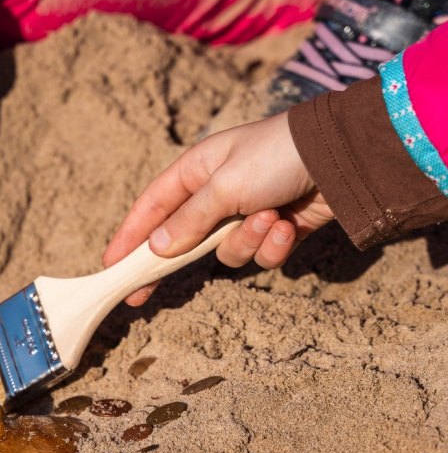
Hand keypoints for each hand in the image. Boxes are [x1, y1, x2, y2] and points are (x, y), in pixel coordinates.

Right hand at [102, 112, 334, 305]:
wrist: (343, 156)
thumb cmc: (275, 156)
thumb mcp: (224, 185)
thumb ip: (189, 220)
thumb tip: (155, 249)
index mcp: (196, 172)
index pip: (151, 208)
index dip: (128, 236)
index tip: (110, 265)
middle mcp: (216, 195)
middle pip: (180, 240)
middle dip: (172, 262)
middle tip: (142, 295)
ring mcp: (245, 215)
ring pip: (225, 252)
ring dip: (246, 241)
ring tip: (269, 218)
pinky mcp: (274, 231)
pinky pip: (259, 254)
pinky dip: (273, 244)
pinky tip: (287, 224)